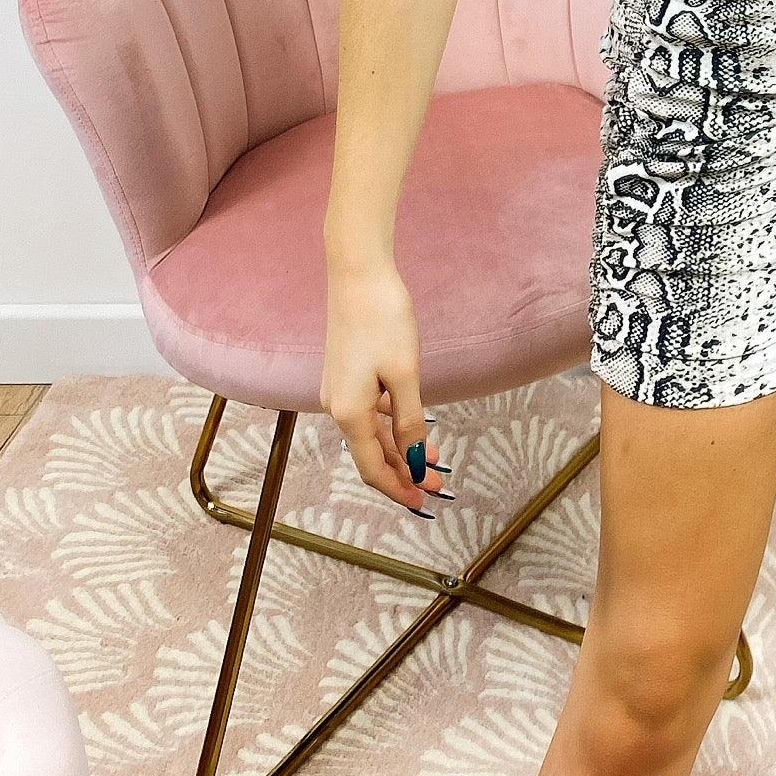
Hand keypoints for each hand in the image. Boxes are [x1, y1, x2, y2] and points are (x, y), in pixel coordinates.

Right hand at [322, 259, 443, 513]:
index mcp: (350, 413)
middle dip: (404, 471)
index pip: (373, 468)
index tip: (424, 502)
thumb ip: (409, 421)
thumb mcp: (405, 374)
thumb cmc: (383, 320)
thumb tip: (416, 461)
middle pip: (371, 454)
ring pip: (370, 433)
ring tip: (432, 458)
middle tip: (437, 485)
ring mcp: (338, 389)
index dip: (399, 488)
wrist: (358, 274)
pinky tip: (410, 423)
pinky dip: (390, 425)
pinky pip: (368, 412)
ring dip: (399, 449)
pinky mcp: (344, 373)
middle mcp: (338, 406)